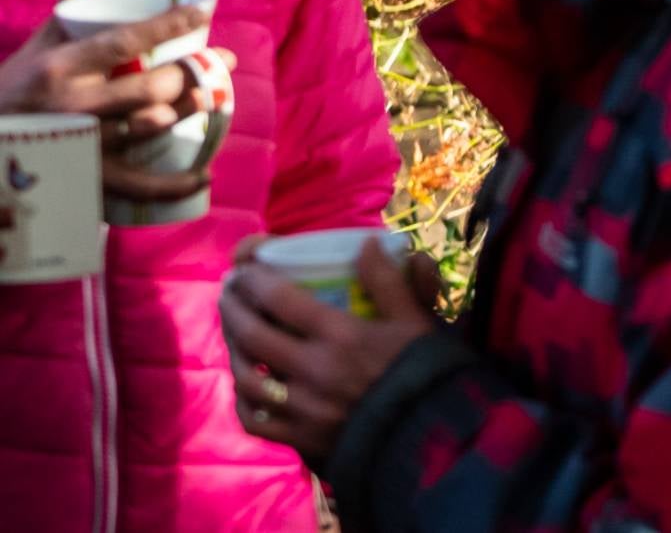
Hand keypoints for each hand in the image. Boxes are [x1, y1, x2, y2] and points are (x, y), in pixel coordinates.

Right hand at [0, 12, 224, 200]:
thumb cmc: (7, 92)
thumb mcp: (30, 54)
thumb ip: (60, 21)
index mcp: (60, 68)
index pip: (124, 41)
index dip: (168, 25)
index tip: (204, 13)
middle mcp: (72, 106)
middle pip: (147, 87)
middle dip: (192, 72)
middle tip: (223, 61)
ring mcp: (80, 144)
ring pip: (147, 127)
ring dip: (188, 112)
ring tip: (215, 98)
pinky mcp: (85, 177)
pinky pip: (135, 185)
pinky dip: (172, 185)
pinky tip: (203, 175)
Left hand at [222, 234, 444, 464]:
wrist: (432, 435)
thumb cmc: (425, 370)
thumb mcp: (415, 319)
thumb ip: (389, 281)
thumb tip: (366, 243)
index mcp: (341, 335)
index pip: (280, 299)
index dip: (255, 280)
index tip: (245, 268)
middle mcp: (312, 369)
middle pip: (252, 334)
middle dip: (232, 308)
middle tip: (228, 292)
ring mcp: (301, 407)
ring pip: (246, 376)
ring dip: (233, 349)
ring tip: (233, 333)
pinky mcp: (300, 437)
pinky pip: (255, 419)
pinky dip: (243, 400)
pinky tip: (247, 386)